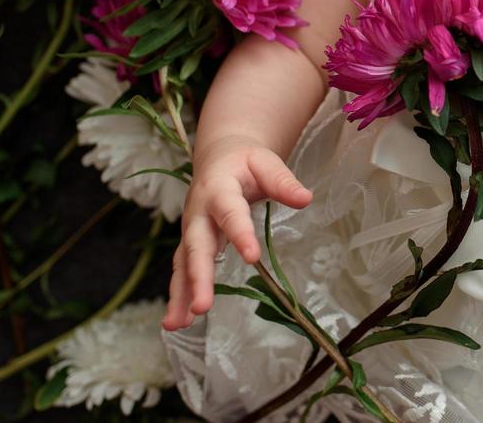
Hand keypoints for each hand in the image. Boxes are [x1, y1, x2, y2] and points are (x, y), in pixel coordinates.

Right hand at [162, 135, 311, 330]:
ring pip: (183, 264)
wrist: (218, 157)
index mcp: (218, 189)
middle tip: (202, 307)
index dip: (240, 234)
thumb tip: (305, 199)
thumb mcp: (265, 162)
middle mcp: (198, 213)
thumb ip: (282, 181)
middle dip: (199, 277)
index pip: (230, 213)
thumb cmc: (245, 161)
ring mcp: (192, 231)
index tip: (252, 257)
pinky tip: (178, 322)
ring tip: (177, 324)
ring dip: (181, 294)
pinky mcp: (191, 244)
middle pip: (197, 247)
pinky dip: (179, 296)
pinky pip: (182, 270)